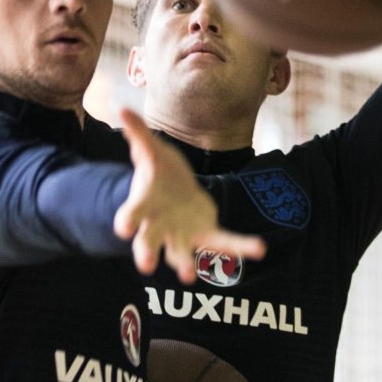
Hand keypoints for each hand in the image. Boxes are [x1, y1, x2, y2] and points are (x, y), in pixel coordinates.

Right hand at [113, 109, 264, 281]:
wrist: (174, 196)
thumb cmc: (158, 175)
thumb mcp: (150, 151)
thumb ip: (137, 132)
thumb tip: (122, 106)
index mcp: (143, 206)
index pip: (132, 214)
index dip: (127, 220)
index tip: (122, 229)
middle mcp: (158, 227)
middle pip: (149, 242)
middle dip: (146, 252)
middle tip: (145, 265)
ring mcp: (181, 237)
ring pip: (180, 254)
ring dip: (184, 265)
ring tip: (188, 276)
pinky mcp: (205, 237)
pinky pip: (223, 243)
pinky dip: (241, 247)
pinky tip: (259, 248)